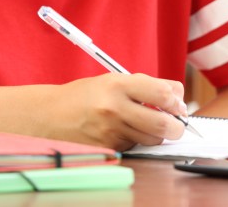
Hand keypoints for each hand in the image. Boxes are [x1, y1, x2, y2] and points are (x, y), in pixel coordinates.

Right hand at [52, 73, 188, 149]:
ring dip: (156, 134)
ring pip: (151, 139)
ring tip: (146, 124)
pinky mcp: (108, 148)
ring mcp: (111, 131)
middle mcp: (115, 108)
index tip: (177, 103)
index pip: (163, 94)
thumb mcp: (113, 80)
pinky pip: (135, 146)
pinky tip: (124, 131)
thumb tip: (177, 97)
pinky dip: (136, 140)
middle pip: (162, 124)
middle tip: (177, 124)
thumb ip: (145, 86)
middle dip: (177, 126)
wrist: (50, 115)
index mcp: (118, 85)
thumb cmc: (85, 95)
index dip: (176, 100)